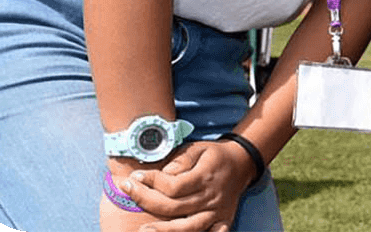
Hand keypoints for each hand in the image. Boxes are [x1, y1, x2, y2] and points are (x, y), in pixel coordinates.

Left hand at [120, 140, 258, 231]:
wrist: (243, 163)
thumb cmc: (215, 156)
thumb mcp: (199, 148)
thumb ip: (182, 159)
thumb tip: (163, 173)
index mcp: (205, 176)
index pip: (173, 186)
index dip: (150, 183)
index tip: (134, 178)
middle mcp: (211, 197)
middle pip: (174, 207)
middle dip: (146, 201)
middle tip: (127, 193)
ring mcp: (216, 212)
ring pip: (189, 227)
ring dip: (165, 231)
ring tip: (143, 231)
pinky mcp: (222, 221)